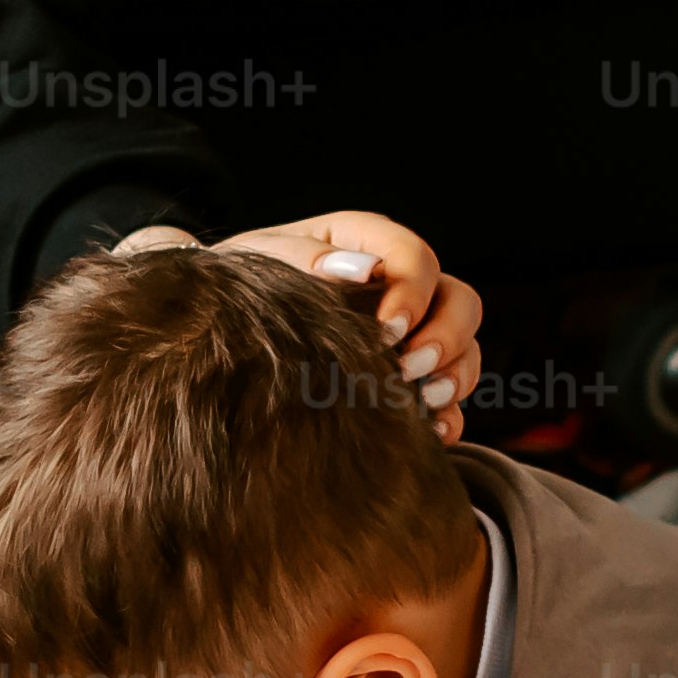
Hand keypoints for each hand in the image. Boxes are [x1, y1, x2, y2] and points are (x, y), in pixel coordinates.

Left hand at [124, 210, 483, 431]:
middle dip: (446, 337)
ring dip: (454, 375)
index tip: (386, 329)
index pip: (416, 257)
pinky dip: (449, 416)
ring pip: (464, 347)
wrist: (212, 330)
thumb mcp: (259, 261)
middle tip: (409, 369)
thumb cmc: (237, 286)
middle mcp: (399, 288)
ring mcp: (410, 335)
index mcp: (364, 245)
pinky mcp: (407, 382)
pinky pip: (451, 399)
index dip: (414, 291)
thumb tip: (362, 271)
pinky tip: (428, 432)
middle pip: (459, 300)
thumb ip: (305, 259)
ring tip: (421, 400)